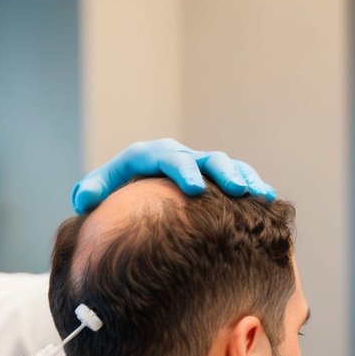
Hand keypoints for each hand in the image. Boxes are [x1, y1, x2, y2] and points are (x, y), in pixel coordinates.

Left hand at [71, 138, 275, 214]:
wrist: (126, 192)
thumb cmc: (108, 194)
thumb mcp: (96, 191)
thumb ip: (90, 191)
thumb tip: (84, 199)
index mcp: (148, 156)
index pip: (167, 157)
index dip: (183, 171)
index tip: (195, 191)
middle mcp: (177, 156)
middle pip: (204, 158)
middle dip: (221, 173)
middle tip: (237, 191)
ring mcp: (197, 167)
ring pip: (226, 165)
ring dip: (244, 177)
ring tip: (261, 194)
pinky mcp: (210, 179)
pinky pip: (236, 177)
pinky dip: (252, 184)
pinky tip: (269, 199)